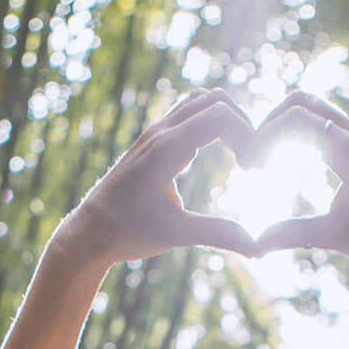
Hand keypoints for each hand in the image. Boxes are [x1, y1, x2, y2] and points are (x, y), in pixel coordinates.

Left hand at [55, 87, 258, 268]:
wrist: (89, 230)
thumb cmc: (127, 233)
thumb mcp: (175, 235)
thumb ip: (218, 234)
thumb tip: (258, 248)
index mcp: (166, 149)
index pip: (220, 116)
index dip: (247, 135)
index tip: (251, 170)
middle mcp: (160, 132)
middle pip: (216, 100)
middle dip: (243, 125)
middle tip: (250, 163)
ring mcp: (156, 132)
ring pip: (202, 100)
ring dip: (228, 120)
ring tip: (239, 155)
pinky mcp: (155, 139)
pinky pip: (190, 113)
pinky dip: (212, 123)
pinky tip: (216, 156)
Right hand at [249, 93, 348, 277]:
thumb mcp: (334, 236)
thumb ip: (294, 233)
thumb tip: (254, 245)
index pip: (296, 121)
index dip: (264, 137)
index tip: (249, 167)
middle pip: (301, 102)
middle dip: (269, 123)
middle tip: (253, 158)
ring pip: (312, 107)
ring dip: (283, 124)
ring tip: (265, 158)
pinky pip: (323, 120)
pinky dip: (298, 129)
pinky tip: (286, 158)